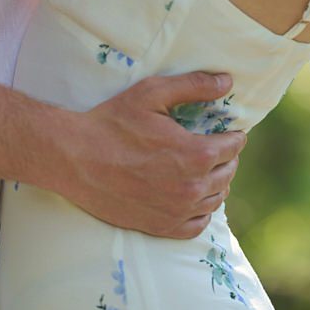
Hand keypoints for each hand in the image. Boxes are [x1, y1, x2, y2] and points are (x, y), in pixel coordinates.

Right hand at [48, 72, 245, 238]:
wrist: (76, 159)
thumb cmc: (113, 122)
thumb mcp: (153, 93)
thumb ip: (194, 86)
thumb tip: (227, 81)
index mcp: (195, 155)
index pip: (233, 147)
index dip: (233, 135)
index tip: (228, 129)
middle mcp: (191, 188)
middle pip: (228, 173)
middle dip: (227, 157)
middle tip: (216, 145)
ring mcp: (177, 212)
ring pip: (215, 199)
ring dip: (216, 182)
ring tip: (205, 168)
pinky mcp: (161, 228)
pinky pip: (197, 224)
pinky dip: (201, 210)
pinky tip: (193, 196)